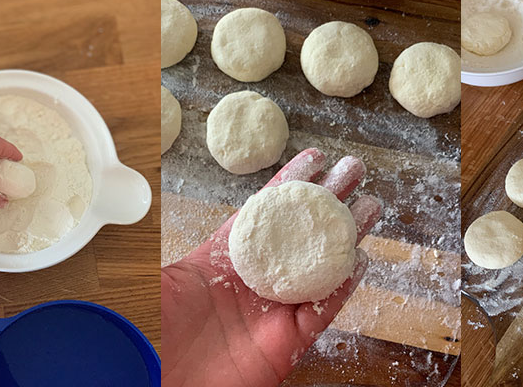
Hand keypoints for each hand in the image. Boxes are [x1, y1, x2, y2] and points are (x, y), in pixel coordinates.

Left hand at [161, 148, 382, 386]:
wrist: (160, 378)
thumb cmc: (152, 329)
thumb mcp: (160, 277)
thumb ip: (170, 242)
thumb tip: (153, 199)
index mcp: (224, 259)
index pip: (263, 213)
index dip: (289, 184)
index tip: (315, 157)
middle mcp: (255, 280)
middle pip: (300, 234)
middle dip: (328, 201)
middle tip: (355, 170)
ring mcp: (274, 310)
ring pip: (321, 267)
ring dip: (345, 237)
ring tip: (371, 206)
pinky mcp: (288, 341)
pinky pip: (323, 310)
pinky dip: (342, 285)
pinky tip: (359, 257)